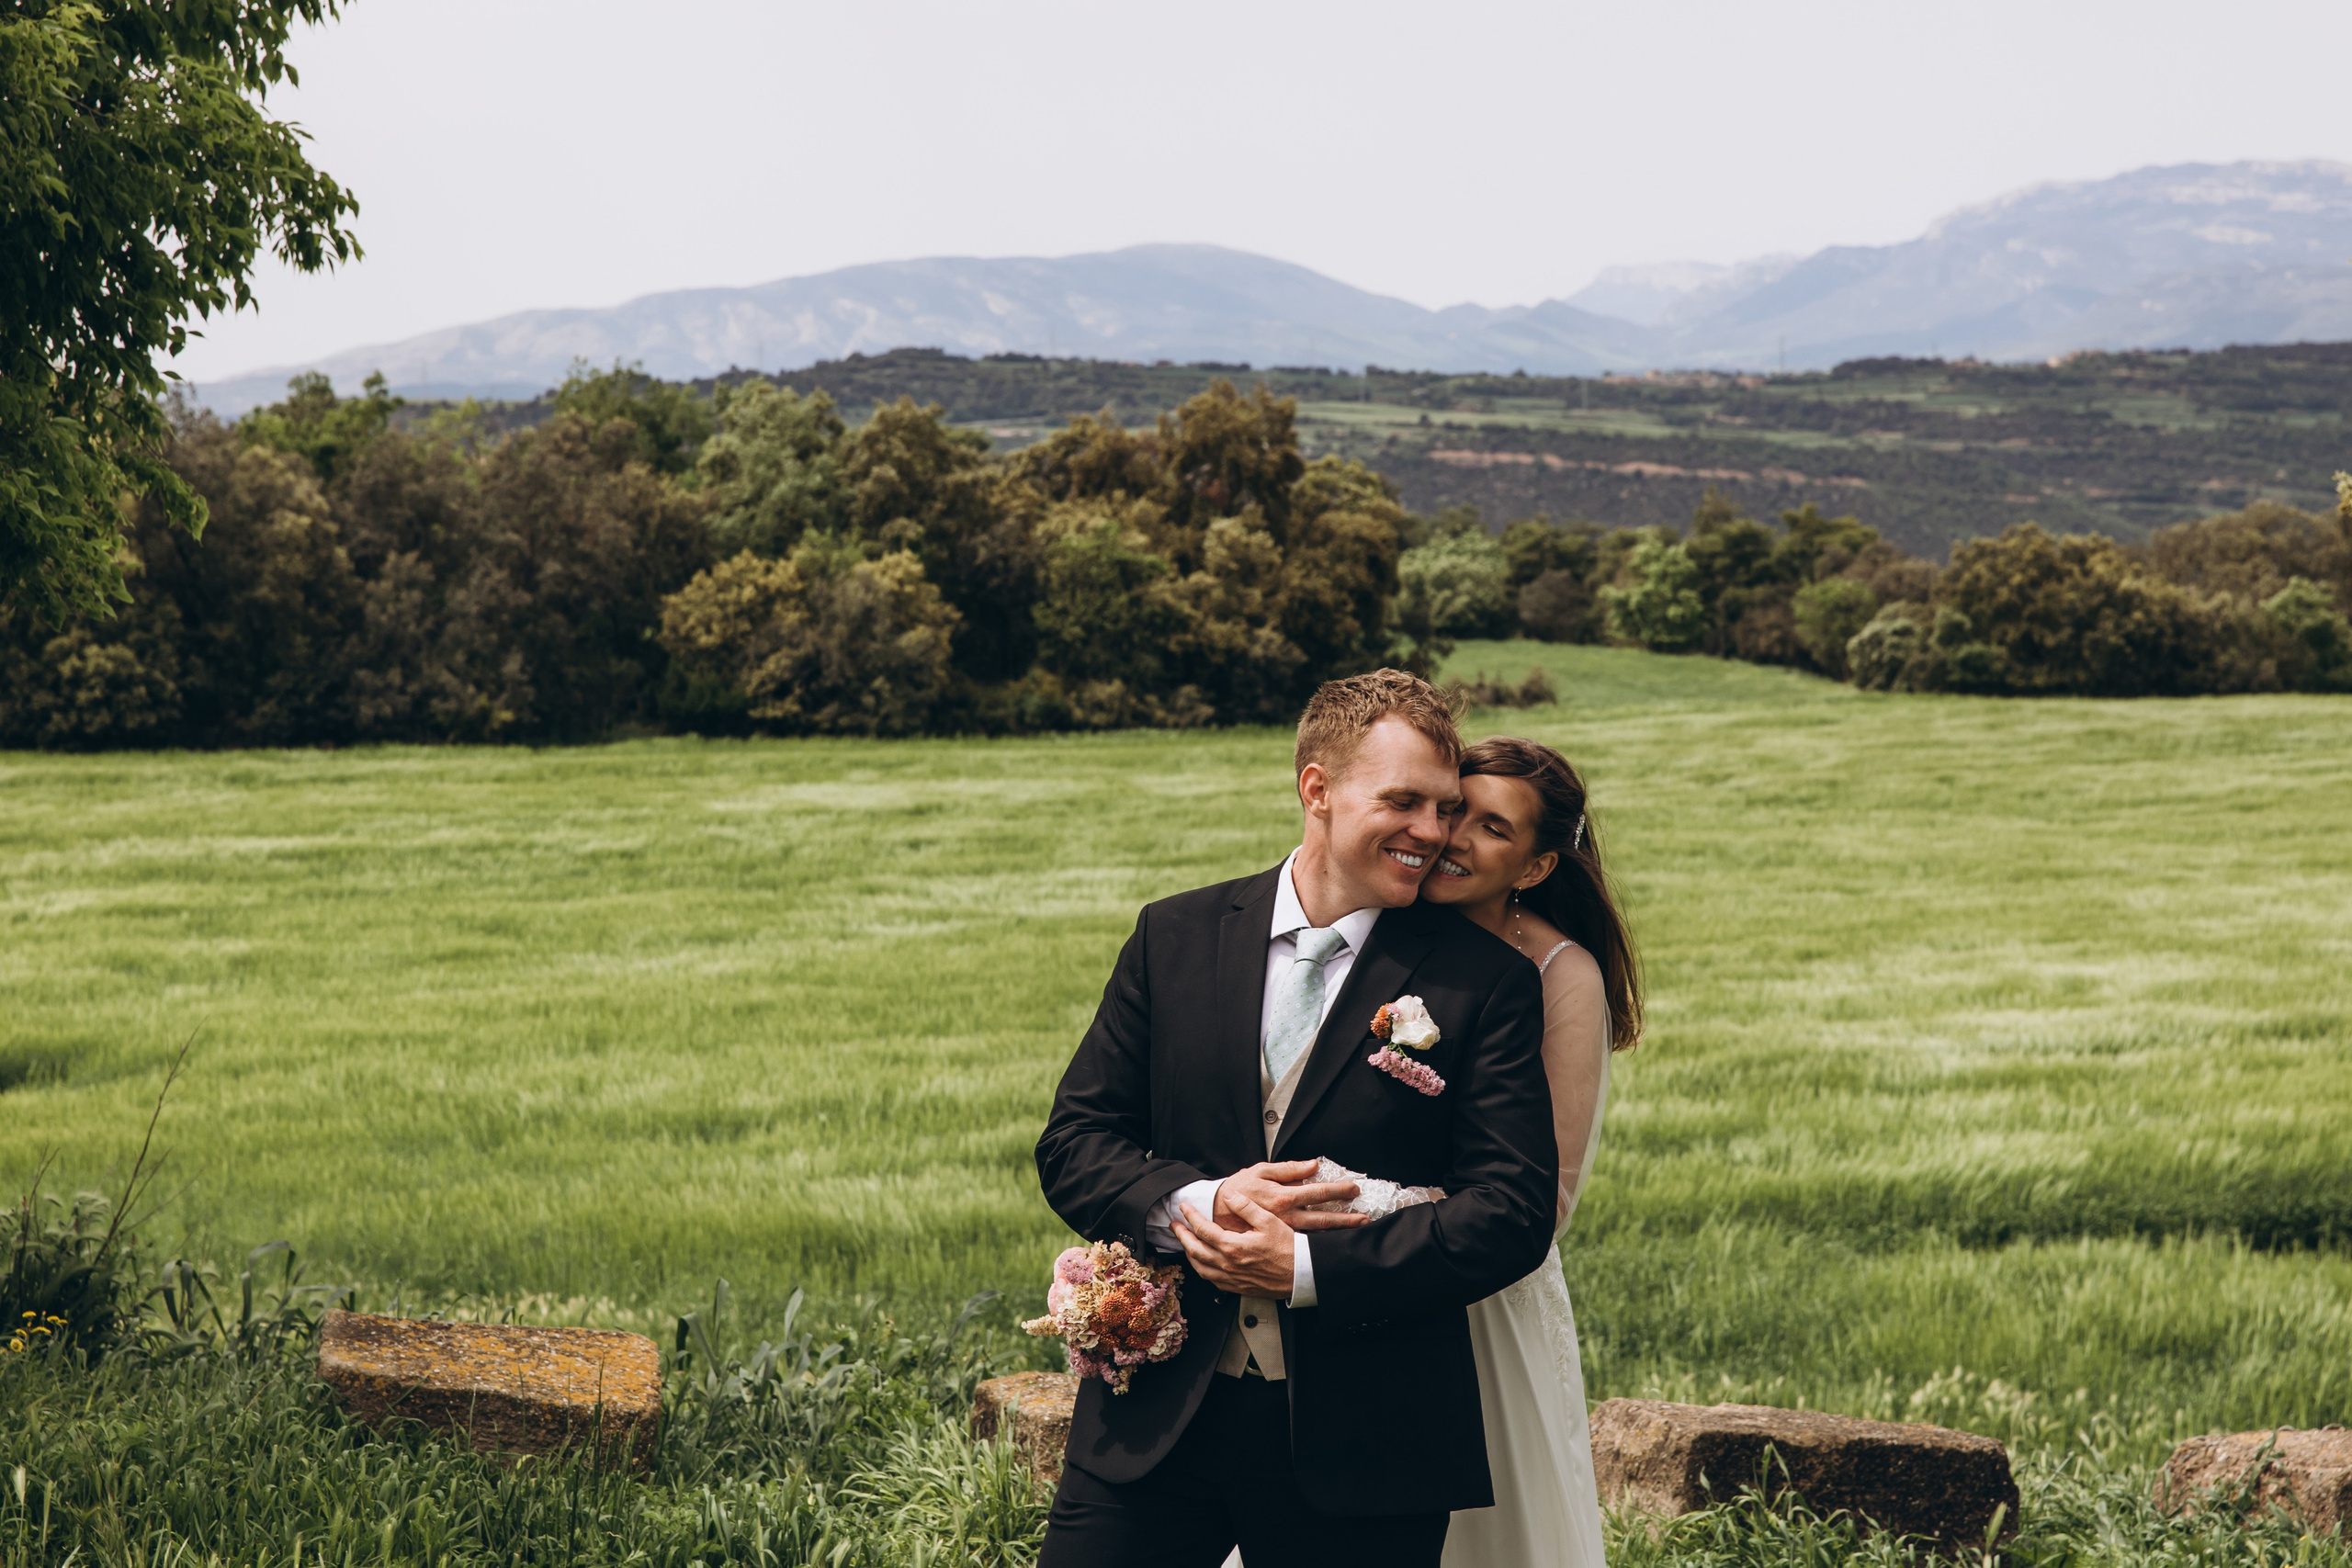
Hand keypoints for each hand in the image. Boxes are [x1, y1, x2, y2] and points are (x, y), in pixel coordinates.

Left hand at [1176, 1195, 1301, 1296]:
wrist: (1302, 1274)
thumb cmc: (1289, 1248)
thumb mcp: (1269, 1221)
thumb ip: (1246, 1207)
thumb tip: (1229, 1196)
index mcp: (1233, 1247)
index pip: (1203, 1230)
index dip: (1191, 1216)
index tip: (1184, 1207)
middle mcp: (1228, 1265)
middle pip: (1195, 1250)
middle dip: (1182, 1236)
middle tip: (1175, 1225)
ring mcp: (1232, 1279)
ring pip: (1201, 1268)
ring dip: (1190, 1254)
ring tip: (1186, 1243)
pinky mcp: (1238, 1288)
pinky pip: (1212, 1280)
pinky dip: (1203, 1270)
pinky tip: (1205, 1264)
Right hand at [1213, 1159, 1369, 1233]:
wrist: (1216, 1211)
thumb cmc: (1238, 1188)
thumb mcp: (1260, 1170)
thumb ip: (1287, 1168)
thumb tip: (1312, 1165)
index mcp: (1282, 1197)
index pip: (1317, 1193)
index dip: (1337, 1190)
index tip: (1354, 1188)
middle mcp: (1286, 1217)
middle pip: (1322, 1219)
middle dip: (1345, 1219)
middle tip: (1364, 1217)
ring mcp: (1283, 1232)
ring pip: (1315, 1234)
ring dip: (1336, 1232)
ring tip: (1355, 1228)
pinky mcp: (1277, 1241)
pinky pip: (1302, 1243)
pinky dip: (1319, 1243)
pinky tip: (1331, 1243)